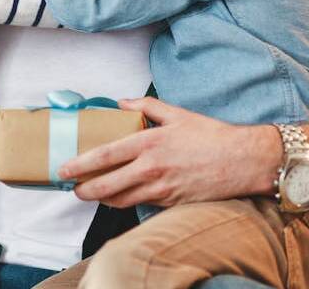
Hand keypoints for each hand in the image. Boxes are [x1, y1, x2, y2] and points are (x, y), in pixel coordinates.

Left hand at [57, 97, 278, 207]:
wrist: (243, 161)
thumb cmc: (211, 135)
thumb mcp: (177, 113)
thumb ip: (145, 105)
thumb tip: (122, 102)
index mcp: (150, 142)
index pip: (105, 155)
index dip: (81, 165)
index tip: (65, 169)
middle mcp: (152, 168)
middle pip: (107, 185)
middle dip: (85, 190)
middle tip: (73, 189)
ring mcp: (162, 189)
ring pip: (121, 200)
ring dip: (103, 199)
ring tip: (92, 193)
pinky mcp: (172, 202)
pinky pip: (141, 204)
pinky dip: (126, 201)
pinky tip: (120, 196)